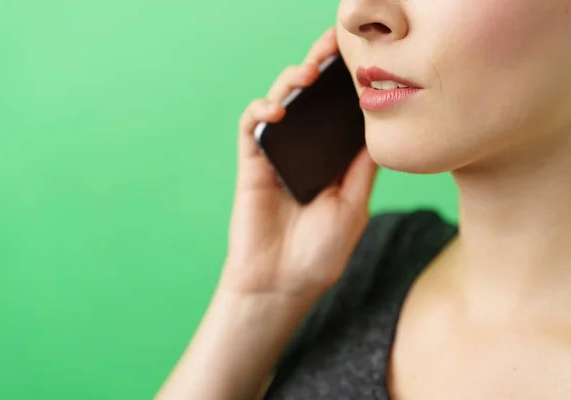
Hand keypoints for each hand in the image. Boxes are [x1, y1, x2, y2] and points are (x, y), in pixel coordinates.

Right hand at [222, 26, 378, 300]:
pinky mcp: (252, 163)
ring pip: (280, 103)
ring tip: (307, 72)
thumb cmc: (319, 251)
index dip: (346, 84)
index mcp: (332, 160)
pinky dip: (260, 111)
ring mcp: (277, 155)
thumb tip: (380, 129)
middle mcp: (305, 151)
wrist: (282, 283)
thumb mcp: (354, 205)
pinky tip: (276, 109)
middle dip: (318, 66)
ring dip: (290, 81)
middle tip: (330, 44)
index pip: (338, 112)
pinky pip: (251, 127)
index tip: (361, 59)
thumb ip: (362, 166)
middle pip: (310, 99)